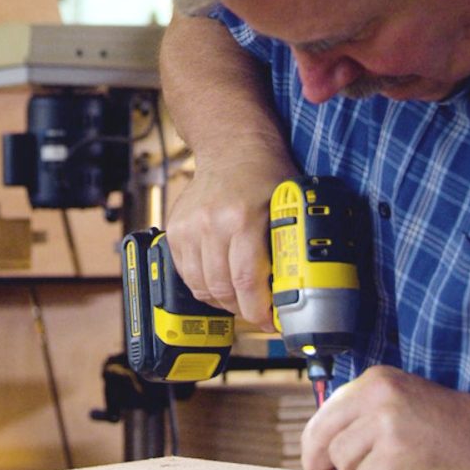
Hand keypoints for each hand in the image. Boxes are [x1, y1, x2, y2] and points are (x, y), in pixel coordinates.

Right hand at [164, 147, 297, 329]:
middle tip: (257, 311)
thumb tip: (294, 291)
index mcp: (243, 219)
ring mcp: (189, 227)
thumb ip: (289, 248)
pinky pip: (185, 273)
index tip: (270, 321)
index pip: (247, 282)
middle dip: (243, 309)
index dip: (259, 311)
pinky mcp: (175, 230)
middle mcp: (211, 224)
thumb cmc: (266, 176)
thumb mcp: (288, 209)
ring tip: (239, 297)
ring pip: (201, 287)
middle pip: (223, 289)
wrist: (232, 148)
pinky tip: (219, 282)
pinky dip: (202, 285)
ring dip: (221, 300)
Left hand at [301, 366, 469, 469]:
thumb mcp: (401, 400)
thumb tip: (323, 441)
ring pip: (343, 464)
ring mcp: (386, 425)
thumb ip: (363, 412)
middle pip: (324, 438)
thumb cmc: (448, 427)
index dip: (314, 444)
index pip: (324, 413)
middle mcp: (377, 396)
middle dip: (320, 465)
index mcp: (376, 380)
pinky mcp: (396, 455)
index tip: (317, 463)